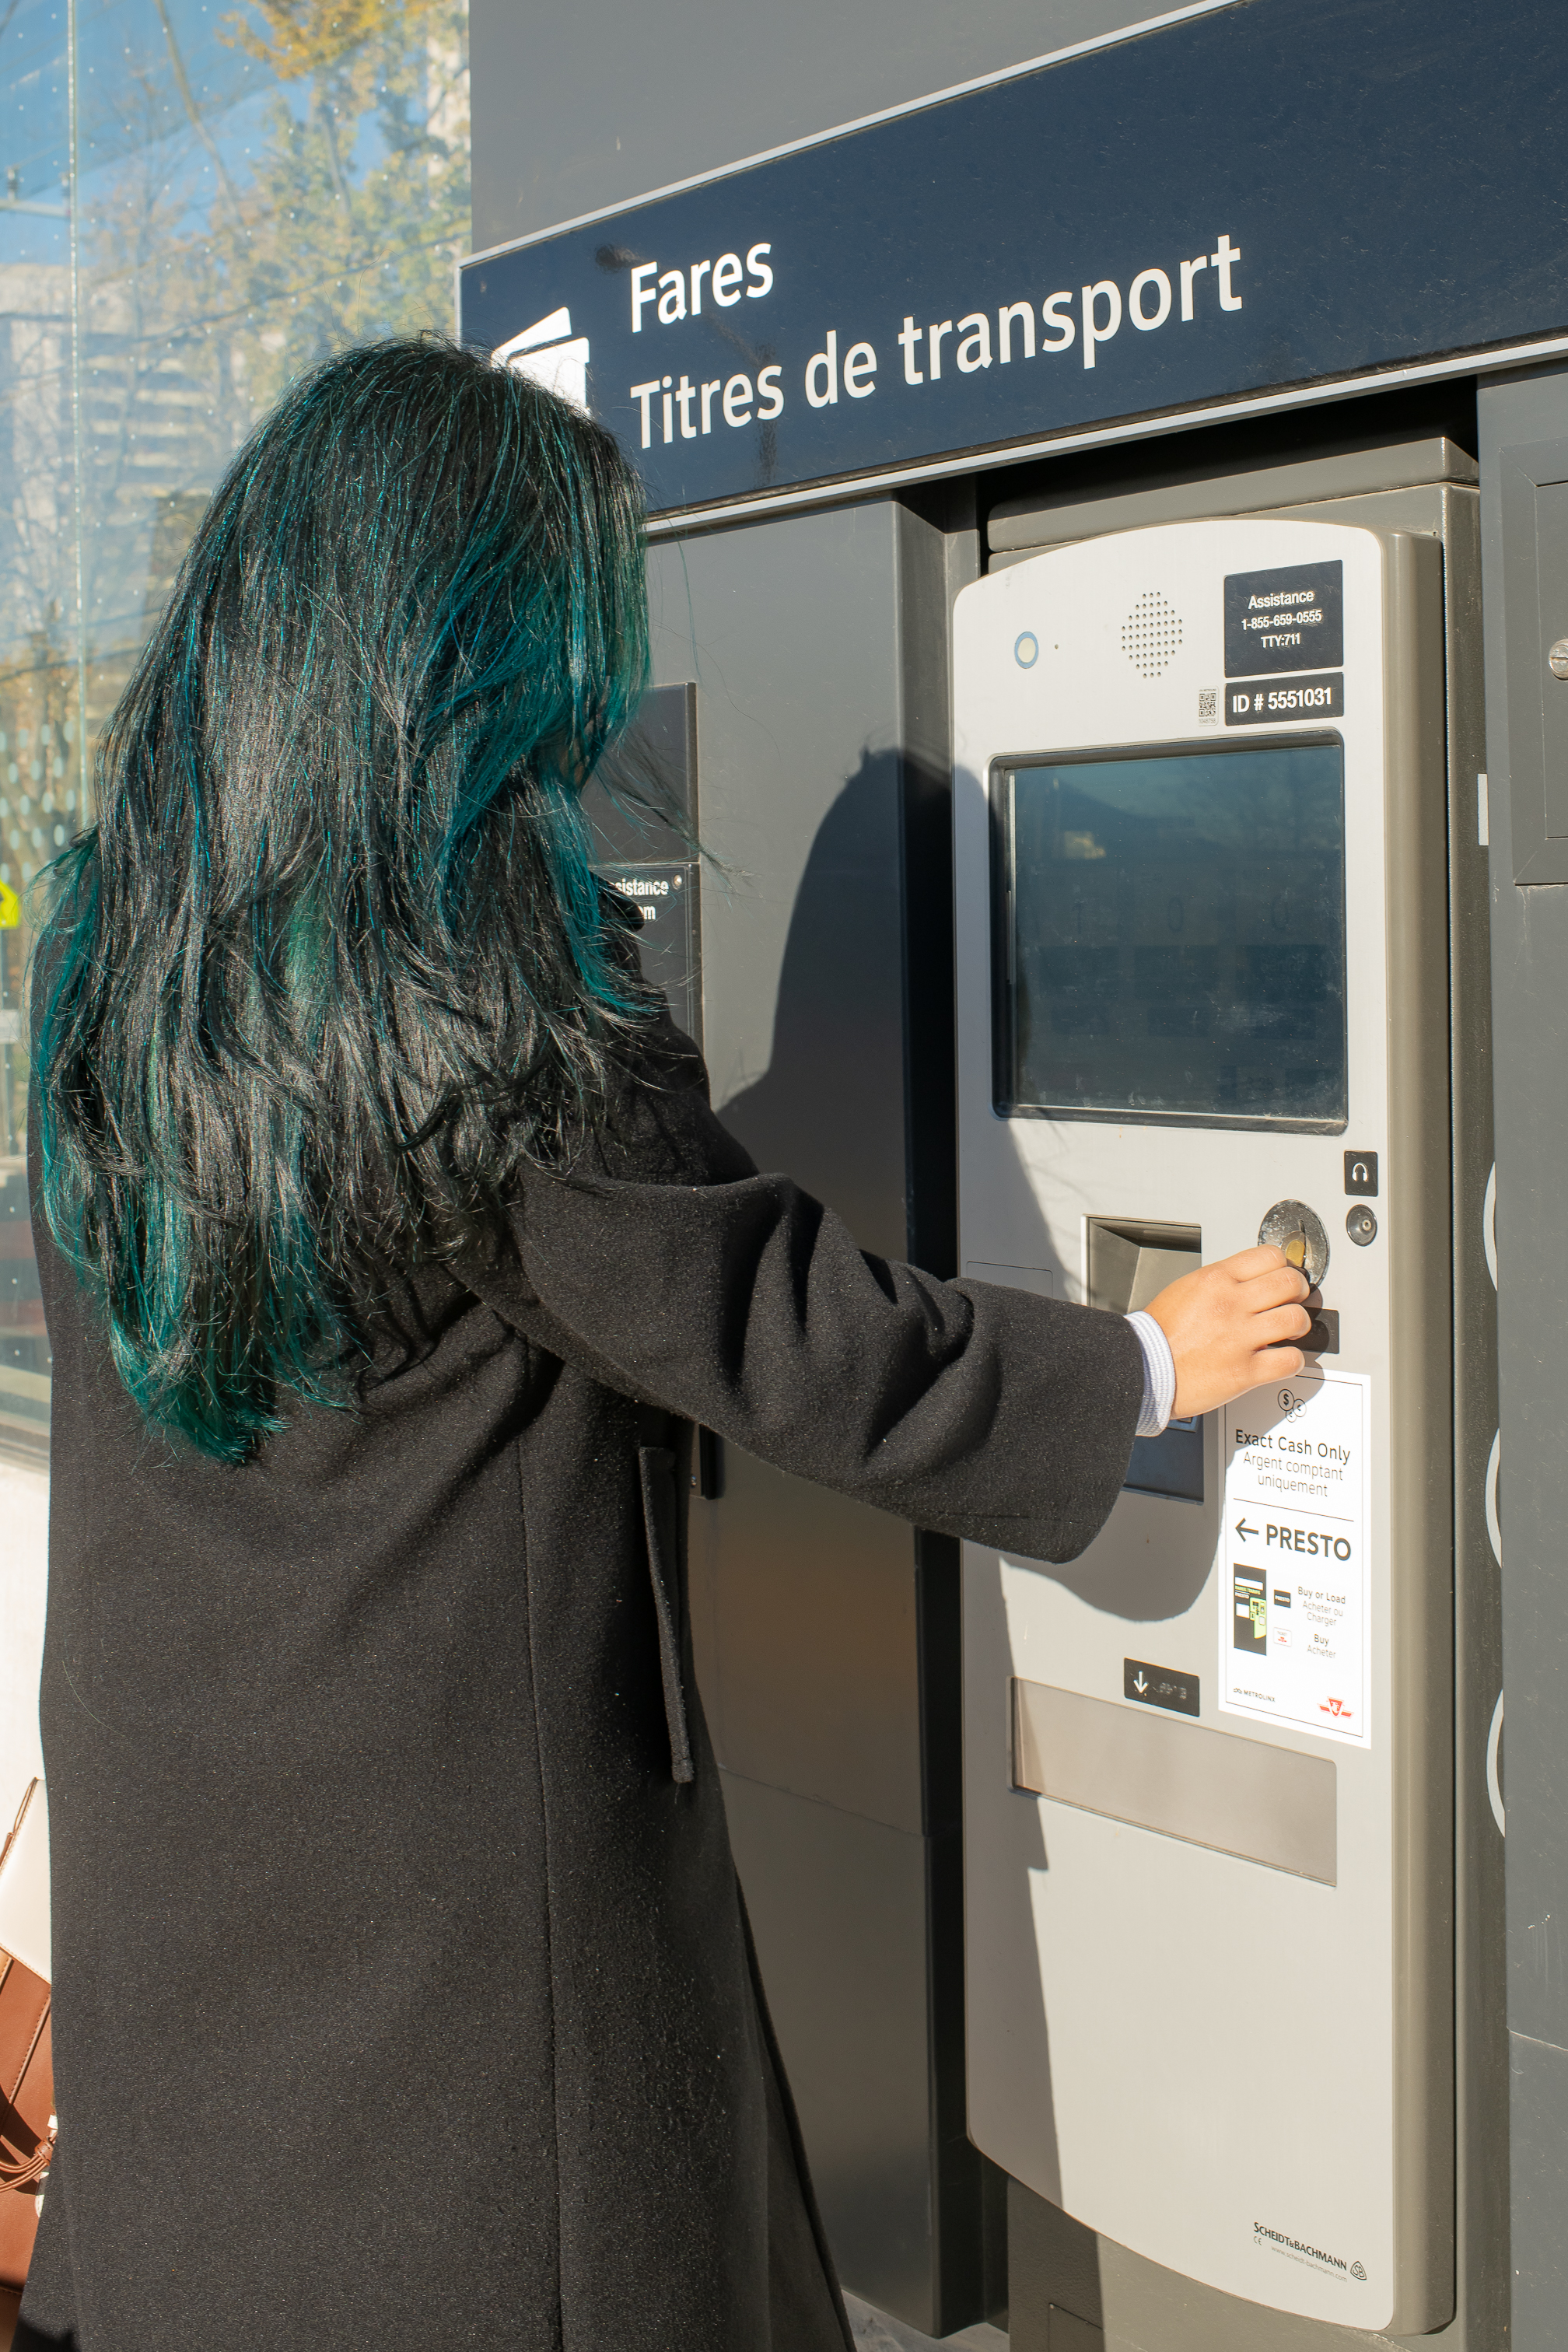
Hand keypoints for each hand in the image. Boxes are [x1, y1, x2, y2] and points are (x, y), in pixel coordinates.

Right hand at [1145, 1245, 1311, 1418]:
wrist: (1144, 1369)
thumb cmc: (1160, 1334)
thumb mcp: (1186, 1289)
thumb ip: (1221, 1282)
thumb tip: (1249, 1280)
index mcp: (1216, 1280)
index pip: (1270, 1256)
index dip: (1284, 1266)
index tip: (1285, 1276)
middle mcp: (1231, 1305)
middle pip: (1290, 1283)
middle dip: (1298, 1291)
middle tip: (1294, 1300)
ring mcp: (1239, 1338)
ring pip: (1295, 1319)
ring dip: (1298, 1325)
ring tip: (1289, 1331)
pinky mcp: (1245, 1371)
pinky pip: (1289, 1360)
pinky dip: (1292, 1360)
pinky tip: (1282, 1359)